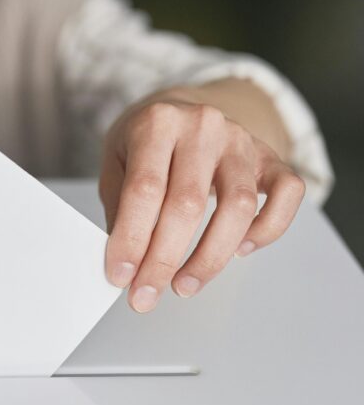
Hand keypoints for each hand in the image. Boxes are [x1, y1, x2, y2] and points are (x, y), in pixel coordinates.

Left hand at [99, 89, 305, 311]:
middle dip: (164, 260)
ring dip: (210, 257)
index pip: (144, 189)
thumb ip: (119, 207)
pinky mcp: (270, 157)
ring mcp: (241, 141)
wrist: (180, 110)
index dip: (132, 239)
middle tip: (146, 294)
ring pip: (238, 207)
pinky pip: (287, 195)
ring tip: (184, 285)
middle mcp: (202, 127)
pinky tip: (240, 250)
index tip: (121, 276)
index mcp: (157, 123)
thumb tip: (126, 262)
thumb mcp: (115, 162)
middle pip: (187, 204)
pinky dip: (268, 230)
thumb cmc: (144, 141)